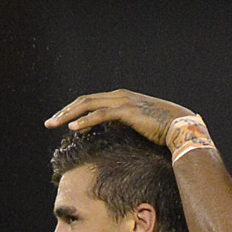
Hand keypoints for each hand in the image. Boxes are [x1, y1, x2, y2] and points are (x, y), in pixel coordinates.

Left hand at [44, 89, 195, 145]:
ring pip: (88, 105)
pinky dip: (85, 121)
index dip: (75, 110)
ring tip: (54, 124)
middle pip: (84, 101)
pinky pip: (100, 115)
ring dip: (68, 115)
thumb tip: (119, 136)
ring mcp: (123, 102)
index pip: (92, 101)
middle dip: (65, 111)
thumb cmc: (166, 130)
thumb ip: (129, 125)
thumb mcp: (142, 126)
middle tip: (49, 122)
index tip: (62, 120)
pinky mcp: (127, 111)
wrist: (182, 126)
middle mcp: (120, 96)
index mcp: (122, 98)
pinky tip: (73, 128)